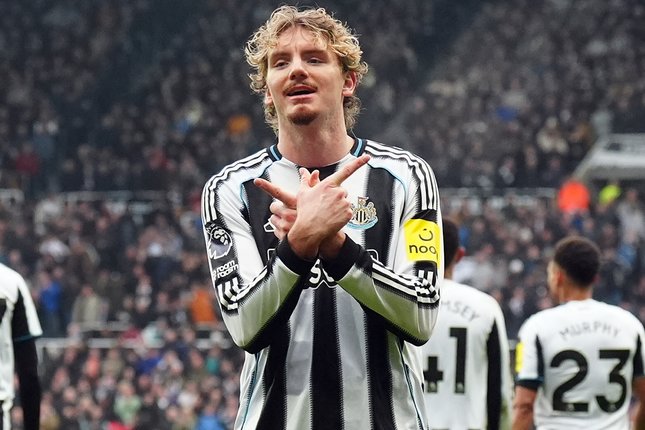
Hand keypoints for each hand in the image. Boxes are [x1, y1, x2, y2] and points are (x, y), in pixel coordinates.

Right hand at [254, 154, 369, 258]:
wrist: (309, 230)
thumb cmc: (305, 211)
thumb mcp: (303, 193)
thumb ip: (306, 180)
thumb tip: (304, 172)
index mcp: (329, 184)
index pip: (346, 170)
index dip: (358, 162)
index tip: (367, 157)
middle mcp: (339, 192)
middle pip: (342, 191)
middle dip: (336, 197)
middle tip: (325, 206)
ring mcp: (345, 203)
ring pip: (345, 202)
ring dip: (338, 207)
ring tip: (327, 213)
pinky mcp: (349, 214)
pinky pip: (348, 212)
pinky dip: (342, 216)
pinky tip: (332, 219)